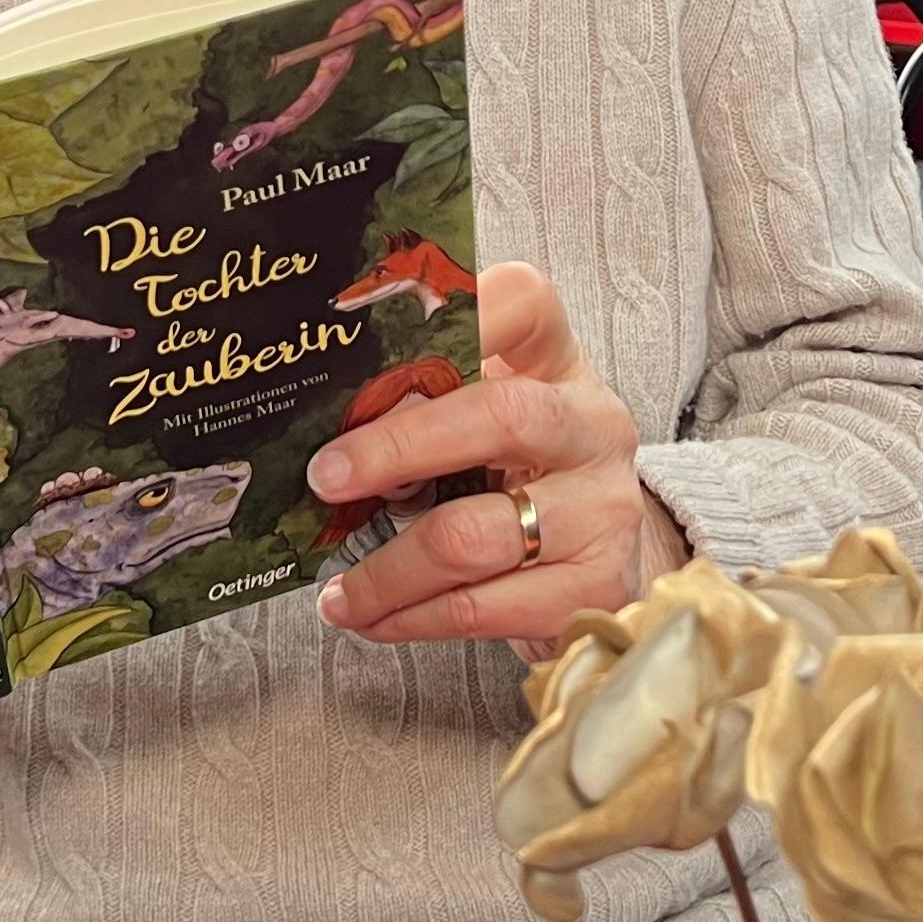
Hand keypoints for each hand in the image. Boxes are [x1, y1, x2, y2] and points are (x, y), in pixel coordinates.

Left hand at [311, 262, 682, 647]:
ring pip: (471, 536)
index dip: (464, 306)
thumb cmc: (523, 475)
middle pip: (498, 416)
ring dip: (385, 571)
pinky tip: (377, 619)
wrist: (604, 561)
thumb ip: (426, 400)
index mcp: (558, 364)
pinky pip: (482, 608)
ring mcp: (603, 509)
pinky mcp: (594, 587)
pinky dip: (413, 619)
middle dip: (394, 450)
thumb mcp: (488, 417)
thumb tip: (318, 424)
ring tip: (337, 590)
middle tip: (324, 478)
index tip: (378, 331)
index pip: (523, 303)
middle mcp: (592, 426)